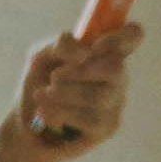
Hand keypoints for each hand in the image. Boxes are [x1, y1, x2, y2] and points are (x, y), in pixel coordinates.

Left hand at [16, 22, 139, 153]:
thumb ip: (62, 44)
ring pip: (99, 96)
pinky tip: (44, 112)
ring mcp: (116, 102)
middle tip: (54, 76)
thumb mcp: (43, 54)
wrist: (28, 119)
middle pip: (116, 69)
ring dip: (63, 94)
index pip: (132, 35)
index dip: (118, 38)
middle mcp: (117, 76)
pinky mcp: (108, 127)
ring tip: (40, 95)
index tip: (93, 47)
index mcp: (106, 51)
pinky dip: (61, 113)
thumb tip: (85, 53)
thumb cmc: (42, 80)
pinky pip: (90, 119)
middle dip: (80, 72)